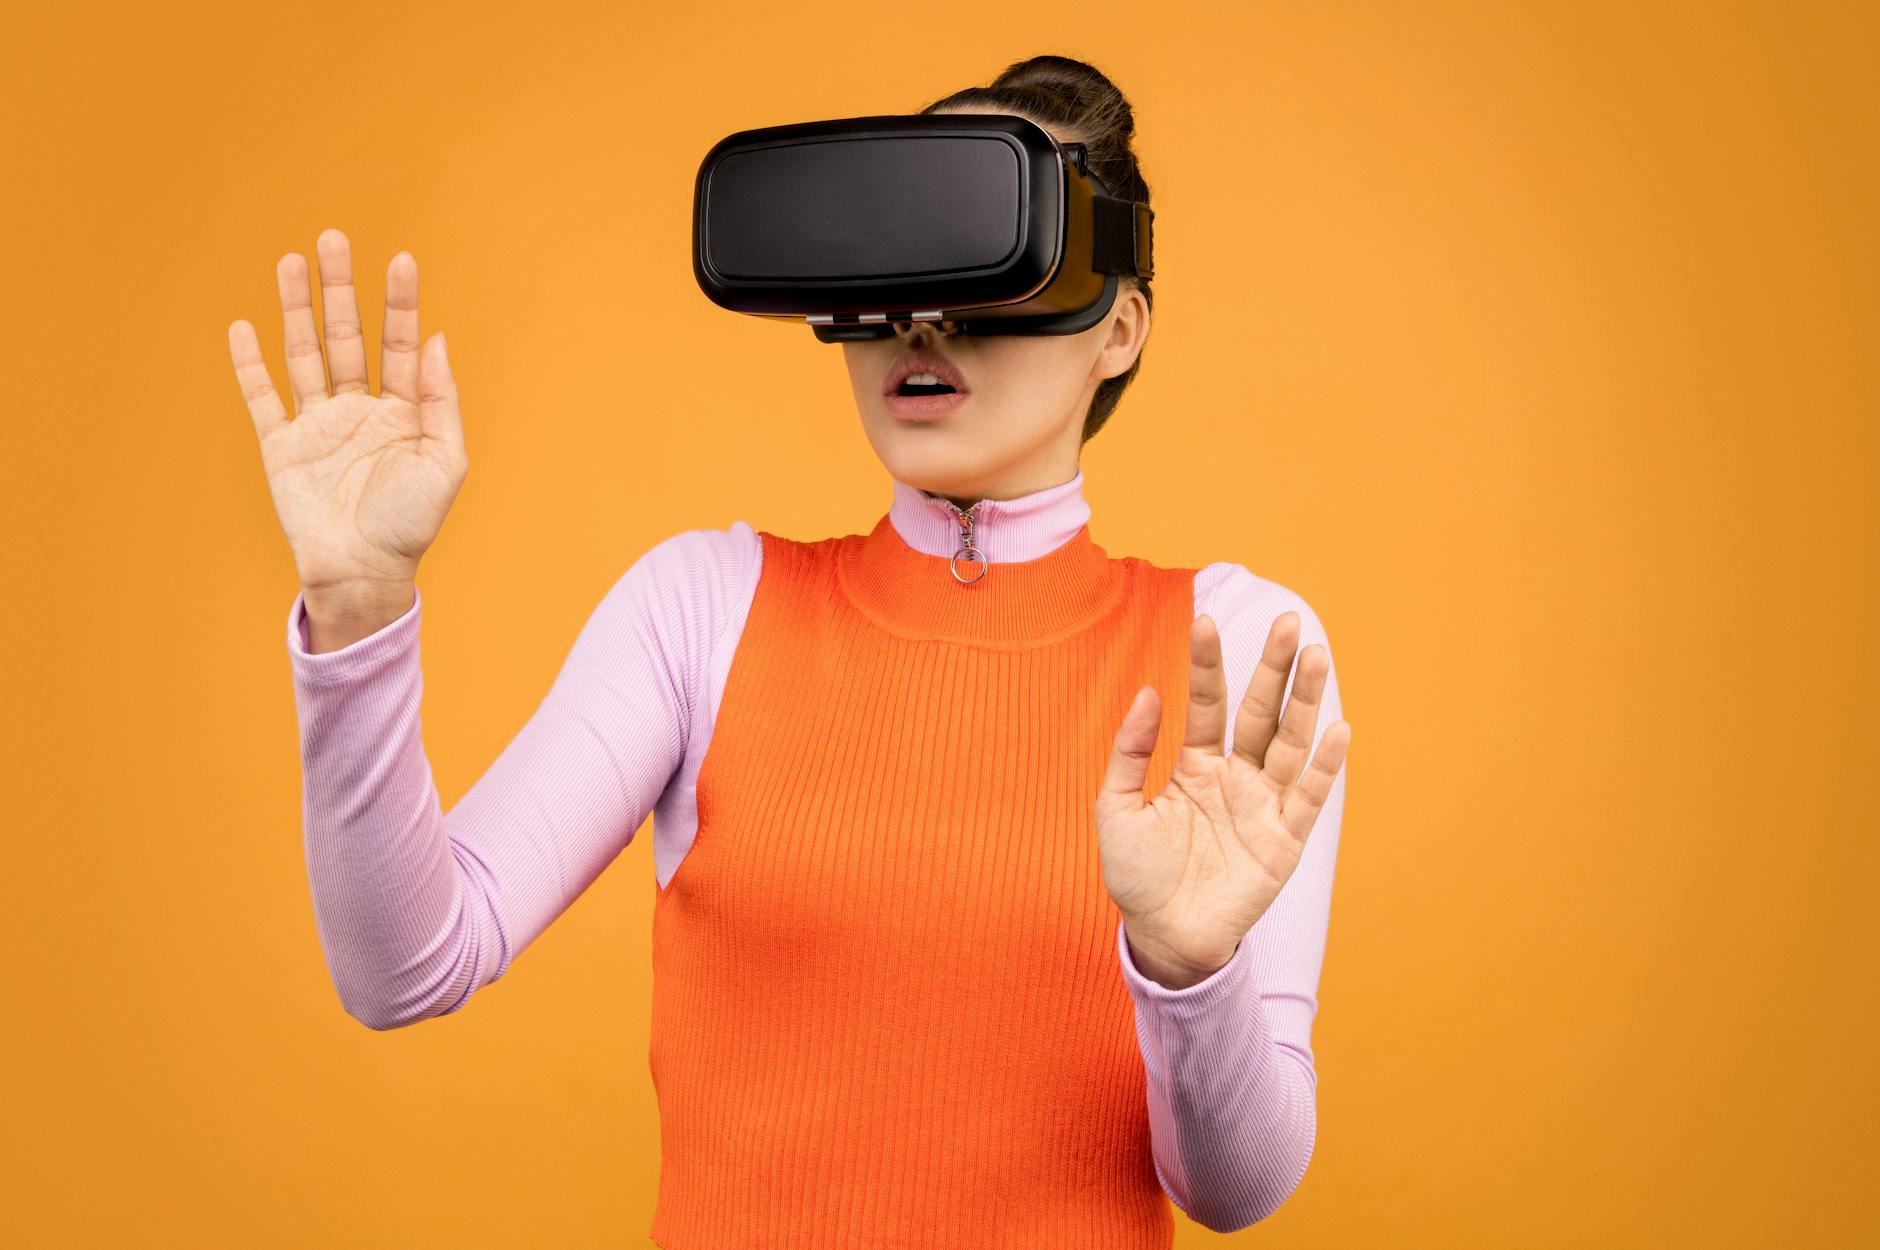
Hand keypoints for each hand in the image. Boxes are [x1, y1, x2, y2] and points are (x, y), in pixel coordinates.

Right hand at [227, 228, 464, 598]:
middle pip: (347, 336)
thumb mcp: (445, 461)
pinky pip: (263, 398)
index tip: (402, 260)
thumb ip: (440, 400)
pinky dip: (251, 364)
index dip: (400, 303)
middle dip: (341, 289)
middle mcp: (359, 410)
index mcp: (402, 412)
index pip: (400, 344)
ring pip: (305, 354)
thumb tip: (436, 341)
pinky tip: (244, 327)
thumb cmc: (412, 524)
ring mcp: (318, 425)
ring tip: (292, 260)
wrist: (364, 572)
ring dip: (297, 309)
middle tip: (335, 238)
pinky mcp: (282, 446)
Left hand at [1096, 611, 1350, 988]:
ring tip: (1317, 656)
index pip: (1207, 703)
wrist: (1162, 938)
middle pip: (1259, 711)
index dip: (1207, 664)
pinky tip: (1339, 730)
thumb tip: (1149, 692)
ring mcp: (1262, 806)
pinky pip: (1307, 797)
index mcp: (1196, 765)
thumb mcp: (1116, 808)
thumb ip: (1130, 751)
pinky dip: (1325, 766)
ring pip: (1289, 742)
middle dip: (1273, 667)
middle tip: (1289, 621)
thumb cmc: (1137, 876)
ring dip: (1306, 700)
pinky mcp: (1283, 841)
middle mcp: (1235, 777)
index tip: (1204, 619)